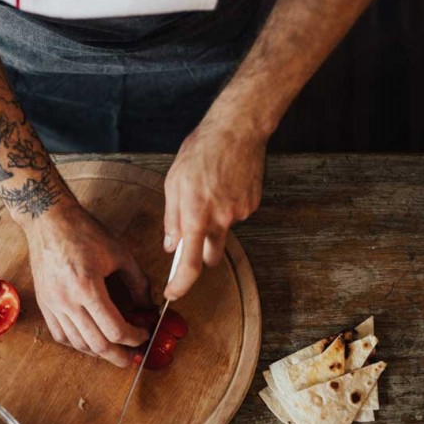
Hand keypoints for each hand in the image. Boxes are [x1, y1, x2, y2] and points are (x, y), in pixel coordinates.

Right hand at [24, 205, 150, 366]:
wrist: (48, 220)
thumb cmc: (83, 232)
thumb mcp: (118, 253)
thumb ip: (137, 282)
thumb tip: (149, 305)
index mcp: (87, 288)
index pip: (115, 330)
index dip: (134, 338)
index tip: (144, 334)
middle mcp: (67, 301)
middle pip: (96, 345)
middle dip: (119, 356)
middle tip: (133, 358)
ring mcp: (52, 304)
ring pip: (77, 344)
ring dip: (98, 353)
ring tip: (114, 351)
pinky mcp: (44, 303)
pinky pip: (60, 335)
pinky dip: (77, 344)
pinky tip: (89, 341)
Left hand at [163, 118, 264, 299]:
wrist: (237, 130)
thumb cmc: (201, 152)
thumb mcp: (173, 183)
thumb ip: (172, 218)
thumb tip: (171, 244)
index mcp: (196, 215)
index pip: (190, 265)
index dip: (181, 284)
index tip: (173, 293)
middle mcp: (220, 219)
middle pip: (211, 257)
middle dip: (201, 254)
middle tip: (192, 235)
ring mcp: (240, 213)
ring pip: (223, 231)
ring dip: (214, 223)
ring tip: (209, 191)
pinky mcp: (252, 205)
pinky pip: (236, 216)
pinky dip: (227, 207)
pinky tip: (224, 184)